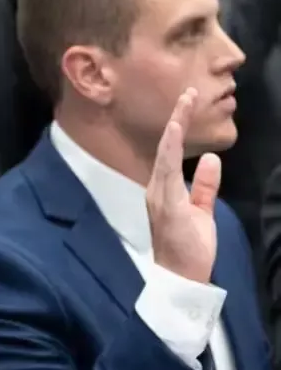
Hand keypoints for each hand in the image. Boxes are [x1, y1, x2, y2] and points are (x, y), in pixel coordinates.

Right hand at [146, 89, 221, 283]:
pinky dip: (170, 149)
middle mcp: (157, 189)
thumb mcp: (202, 211)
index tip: (188, 102)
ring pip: (166, 155)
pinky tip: (174, 132)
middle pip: (166, 147)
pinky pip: (167, 172)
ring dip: (174, 128)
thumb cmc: (188, 248)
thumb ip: (205, 186)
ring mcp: (160, 196)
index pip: (171, 153)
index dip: (179, 127)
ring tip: (183, 104)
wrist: (180, 277)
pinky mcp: (167, 204)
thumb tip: (212, 159)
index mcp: (165, 190)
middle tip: (188, 92)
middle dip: (177, 118)